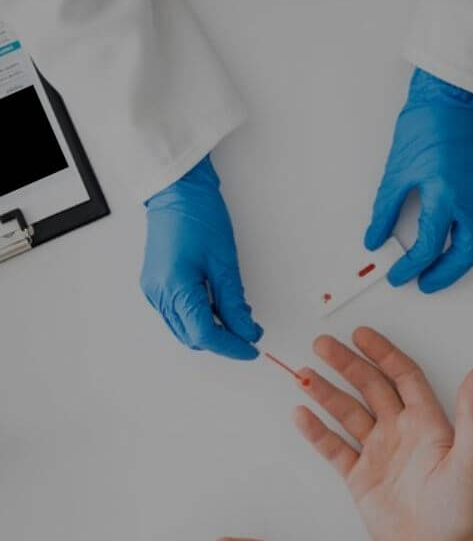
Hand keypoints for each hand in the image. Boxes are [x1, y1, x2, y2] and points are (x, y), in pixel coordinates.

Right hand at [140, 156, 262, 359]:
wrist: (178, 191)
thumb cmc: (200, 216)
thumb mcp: (225, 263)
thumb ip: (234, 303)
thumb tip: (247, 331)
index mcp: (175, 288)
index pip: (204, 335)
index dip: (231, 346)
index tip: (251, 348)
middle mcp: (159, 294)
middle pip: (192, 337)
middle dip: (222, 341)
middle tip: (249, 334)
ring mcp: (154, 291)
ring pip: (184, 329)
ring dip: (210, 331)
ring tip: (237, 320)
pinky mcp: (155, 285)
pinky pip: (178, 315)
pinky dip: (199, 318)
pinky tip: (218, 309)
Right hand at [293, 327, 472, 540]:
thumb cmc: (461, 509)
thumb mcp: (472, 458)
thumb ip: (471, 414)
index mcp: (426, 422)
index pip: (402, 376)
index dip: (382, 353)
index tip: (360, 335)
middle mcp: (399, 431)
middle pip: (369, 387)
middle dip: (346, 364)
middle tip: (322, 345)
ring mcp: (377, 452)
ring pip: (346, 413)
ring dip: (325, 392)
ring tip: (303, 375)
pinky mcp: (360, 477)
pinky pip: (334, 448)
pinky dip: (316, 431)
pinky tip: (301, 414)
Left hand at [365, 69, 472, 292]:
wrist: (451, 99)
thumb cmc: (425, 126)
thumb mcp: (396, 174)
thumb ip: (385, 212)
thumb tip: (375, 238)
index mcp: (444, 195)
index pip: (428, 247)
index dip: (411, 267)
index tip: (400, 274)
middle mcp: (471, 198)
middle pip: (465, 253)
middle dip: (445, 274)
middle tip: (426, 283)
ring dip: (472, 260)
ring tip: (451, 267)